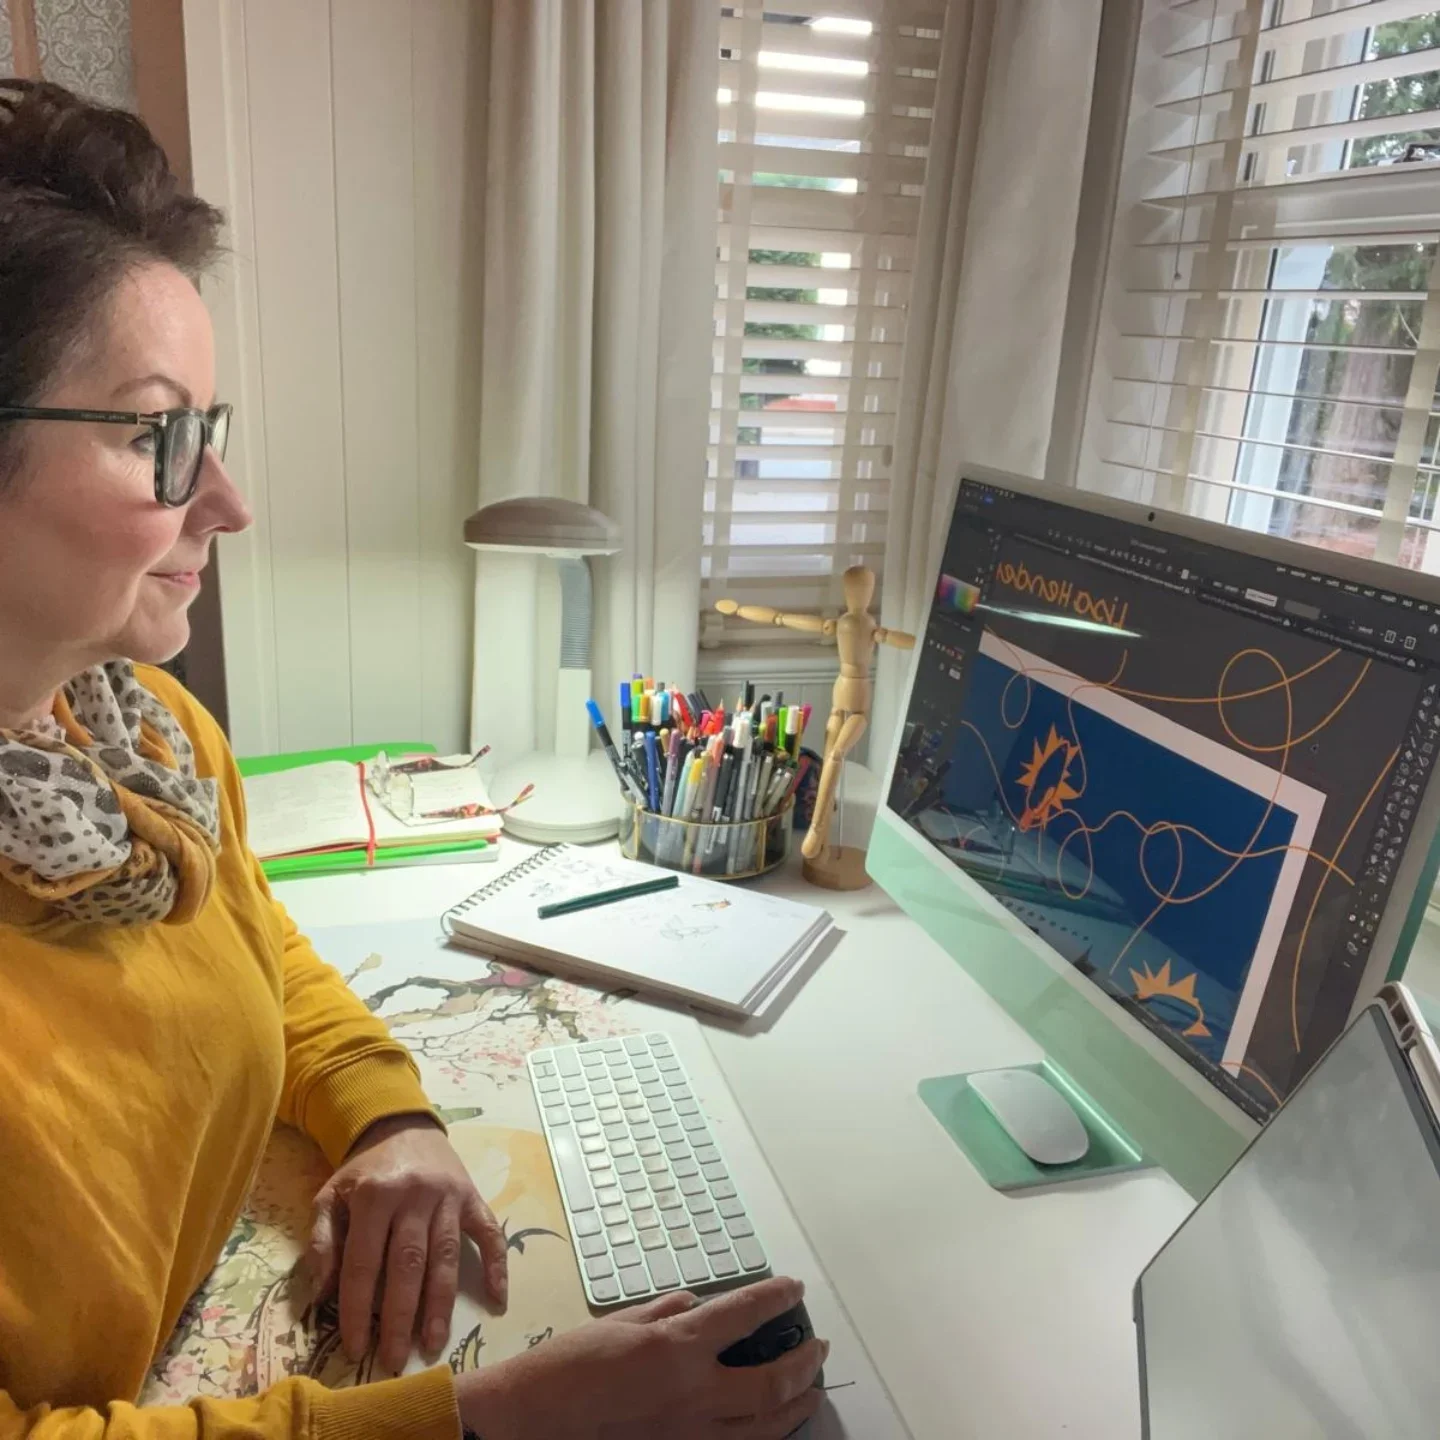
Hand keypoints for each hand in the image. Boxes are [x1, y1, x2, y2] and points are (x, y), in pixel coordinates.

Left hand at [306, 1114, 508, 1372]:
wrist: (402, 1125)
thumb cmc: (364, 1171)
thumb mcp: (330, 1195)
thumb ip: (322, 1241)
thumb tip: (322, 1293)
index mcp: (375, 1195)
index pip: (364, 1262)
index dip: (357, 1308)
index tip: (356, 1347)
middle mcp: (414, 1195)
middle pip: (408, 1265)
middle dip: (400, 1317)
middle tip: (395, 1359)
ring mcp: (449, 1196)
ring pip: (446, 1257)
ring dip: (441, 1303)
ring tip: (434, 1344)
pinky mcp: (473, 1197)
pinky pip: (489, 1233)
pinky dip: (498, 1265)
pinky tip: (498, 1299)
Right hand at [456, 1278, 827, 1438]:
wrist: (534, 1421)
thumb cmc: (567, 1367)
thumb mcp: (617, 1324)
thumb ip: (664, 1313)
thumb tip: (695, 1305)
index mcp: (676, 1348)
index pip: (743, 1314)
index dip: (776, 1298)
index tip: (794, 1288)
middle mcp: (693, 1393)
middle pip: (772, 1381)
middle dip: (805, 1361)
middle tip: (819, 1346)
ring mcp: (690, 1434)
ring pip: (765, 1425)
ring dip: (796, 1403)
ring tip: (811, 1387)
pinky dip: (764, 1434)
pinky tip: (772, 1423)